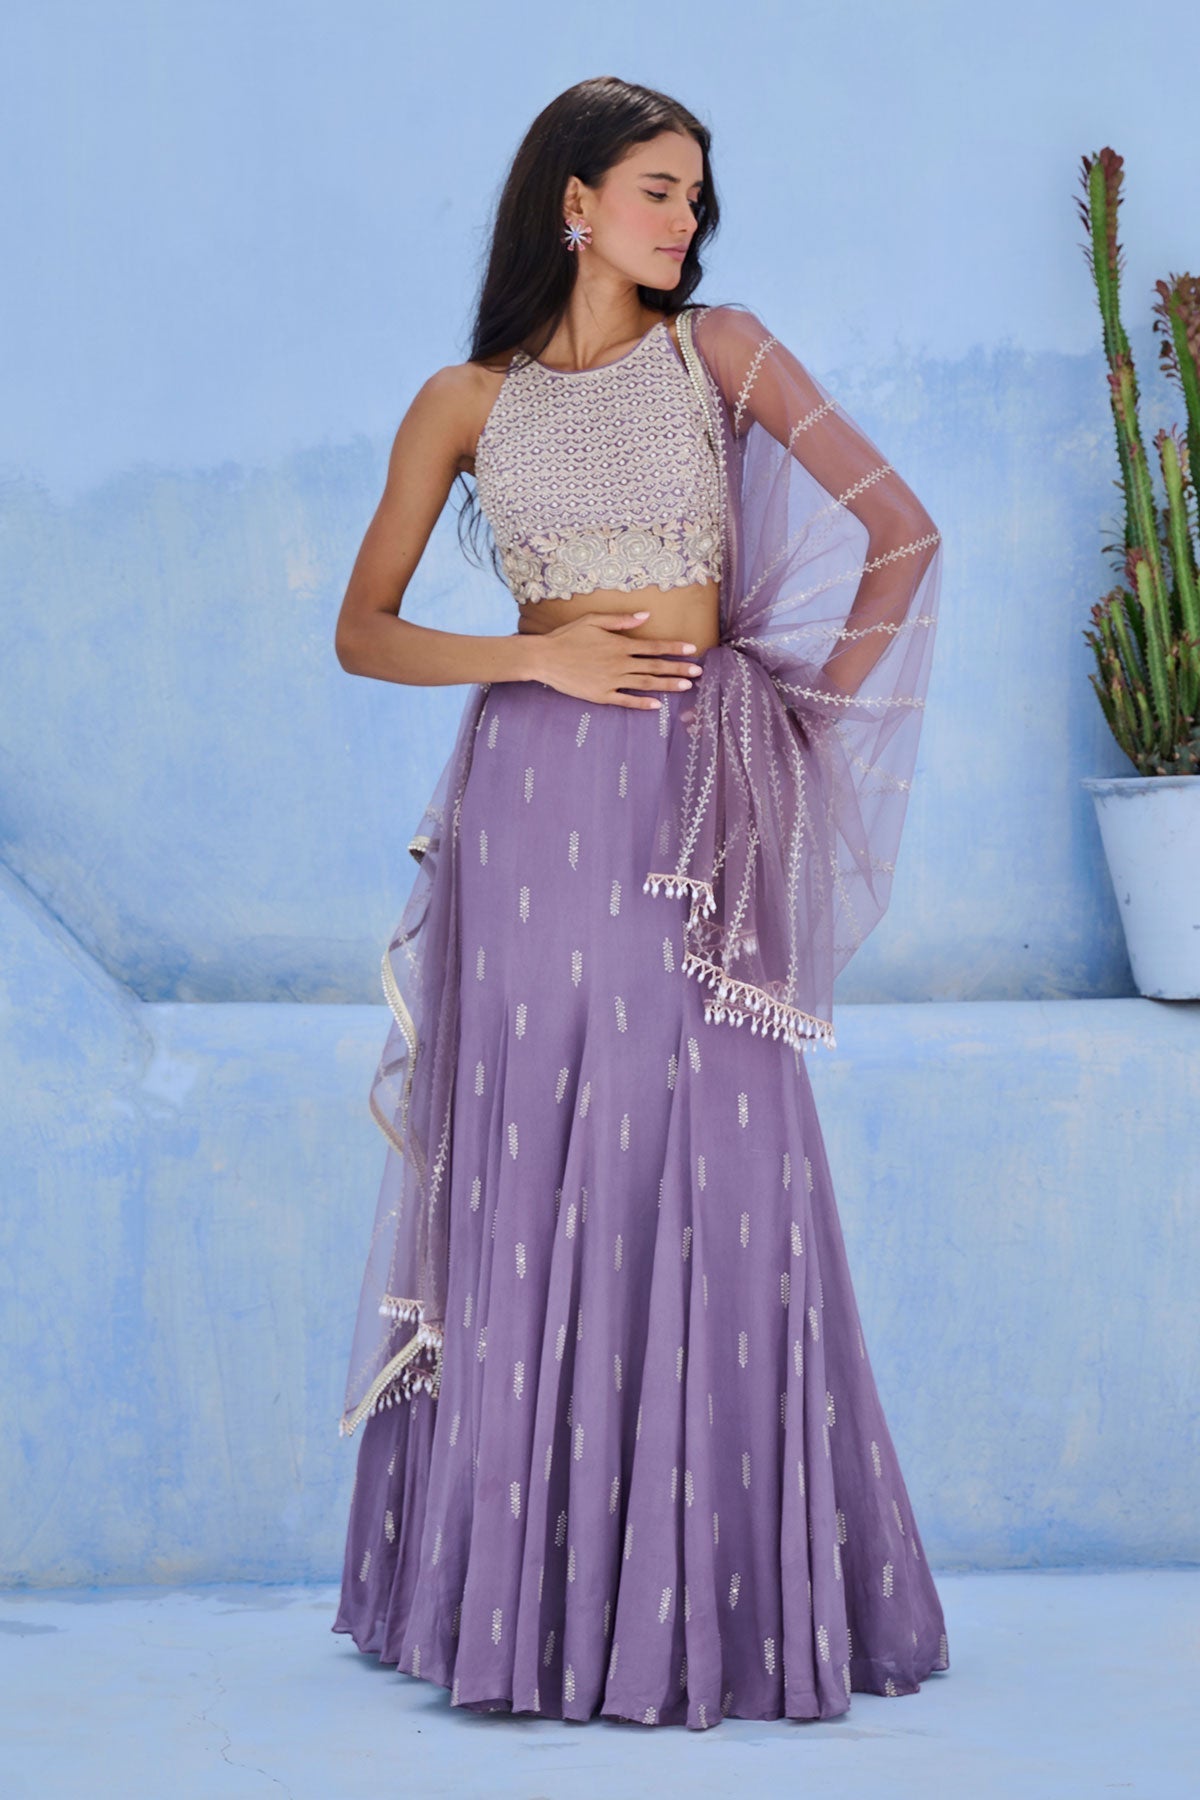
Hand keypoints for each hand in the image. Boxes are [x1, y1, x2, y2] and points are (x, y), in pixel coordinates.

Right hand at [519, 611, 704, 710]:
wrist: (545, 658)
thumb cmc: (568, 636)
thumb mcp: (593, 620)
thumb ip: (621, 620)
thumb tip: (646, 616)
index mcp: (619, 645)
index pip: (654, 646)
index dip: (674, 647)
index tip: (692, 649)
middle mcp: (619, 663)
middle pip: (655, 667)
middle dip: (679, 669)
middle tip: (698, 672)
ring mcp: (611, 681)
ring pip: (645, 684)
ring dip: (667, 685)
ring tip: (685, 687)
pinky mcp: (601, 695)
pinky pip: (625, 701)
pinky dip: (641, 703)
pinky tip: (656, 706)